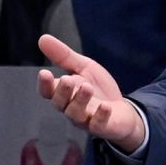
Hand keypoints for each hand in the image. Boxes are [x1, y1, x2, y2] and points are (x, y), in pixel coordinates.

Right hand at [36, 34, 143, 150]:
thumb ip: (64, 56)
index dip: (45, 84)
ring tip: (87, 87)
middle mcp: (71, 108)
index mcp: (64, 93)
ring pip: (76, 113)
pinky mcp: (102, 127)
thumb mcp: (83, 68)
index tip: (44, 73)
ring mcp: (86, 119)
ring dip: (80, 100)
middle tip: (67, 80)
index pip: (48, 92)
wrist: (123, 111)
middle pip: (60, 103)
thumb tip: (42, 38)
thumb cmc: (99, 89)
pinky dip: (100, 116)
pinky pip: (98, 124)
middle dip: (62, 92)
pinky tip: (105, 106)